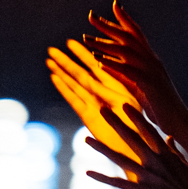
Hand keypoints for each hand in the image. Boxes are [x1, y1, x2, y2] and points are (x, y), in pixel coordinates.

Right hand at [47, 38, 142, 160]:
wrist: (137, 146)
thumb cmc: (139, 123)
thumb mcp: (129, 98)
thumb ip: (117, 83)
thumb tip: (107, 64)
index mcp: (113, 87)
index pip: (95, 66)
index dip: (82, 54)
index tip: (70, 42)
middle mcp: (100, 95)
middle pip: (79, 74)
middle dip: (66, 62)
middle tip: (51, 49)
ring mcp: (92, 105)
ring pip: (73, 85)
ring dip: (61, 72)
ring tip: (48, 61)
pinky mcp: (88, 117)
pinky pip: (74, 99)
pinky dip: (64, 88)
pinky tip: (54, 78)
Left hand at [82, 0, 187, 138]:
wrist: (179, 123)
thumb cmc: (160, 107)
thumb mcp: (140, 87)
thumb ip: (124, 74)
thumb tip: (105, 63)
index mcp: (151, 60)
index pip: (137, 33)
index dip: (125, 18)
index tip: (113, 4)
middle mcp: (152, 61)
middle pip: (129, 36)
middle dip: (109, 25)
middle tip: (90, 15)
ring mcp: (152, 71)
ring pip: (126, 51)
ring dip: (105, 43)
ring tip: (85, 39)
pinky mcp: (149, 84)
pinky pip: (128, 71)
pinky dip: (112, 64)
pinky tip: (98, 61)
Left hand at [86, 105, 187, 188]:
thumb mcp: (186, 166)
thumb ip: (174, 151)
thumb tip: (169, 138)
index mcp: (166, 153)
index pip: (148, 129)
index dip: (136, 116)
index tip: (125, 105)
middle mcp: (155, 161)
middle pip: (131, 137)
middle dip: (115, 122)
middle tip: (102, 109)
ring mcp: (148, 176)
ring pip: (120, 158)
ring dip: (101, 148)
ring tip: (86, 139)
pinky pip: (119, 183)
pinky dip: (103, 178)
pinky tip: (89, 172)